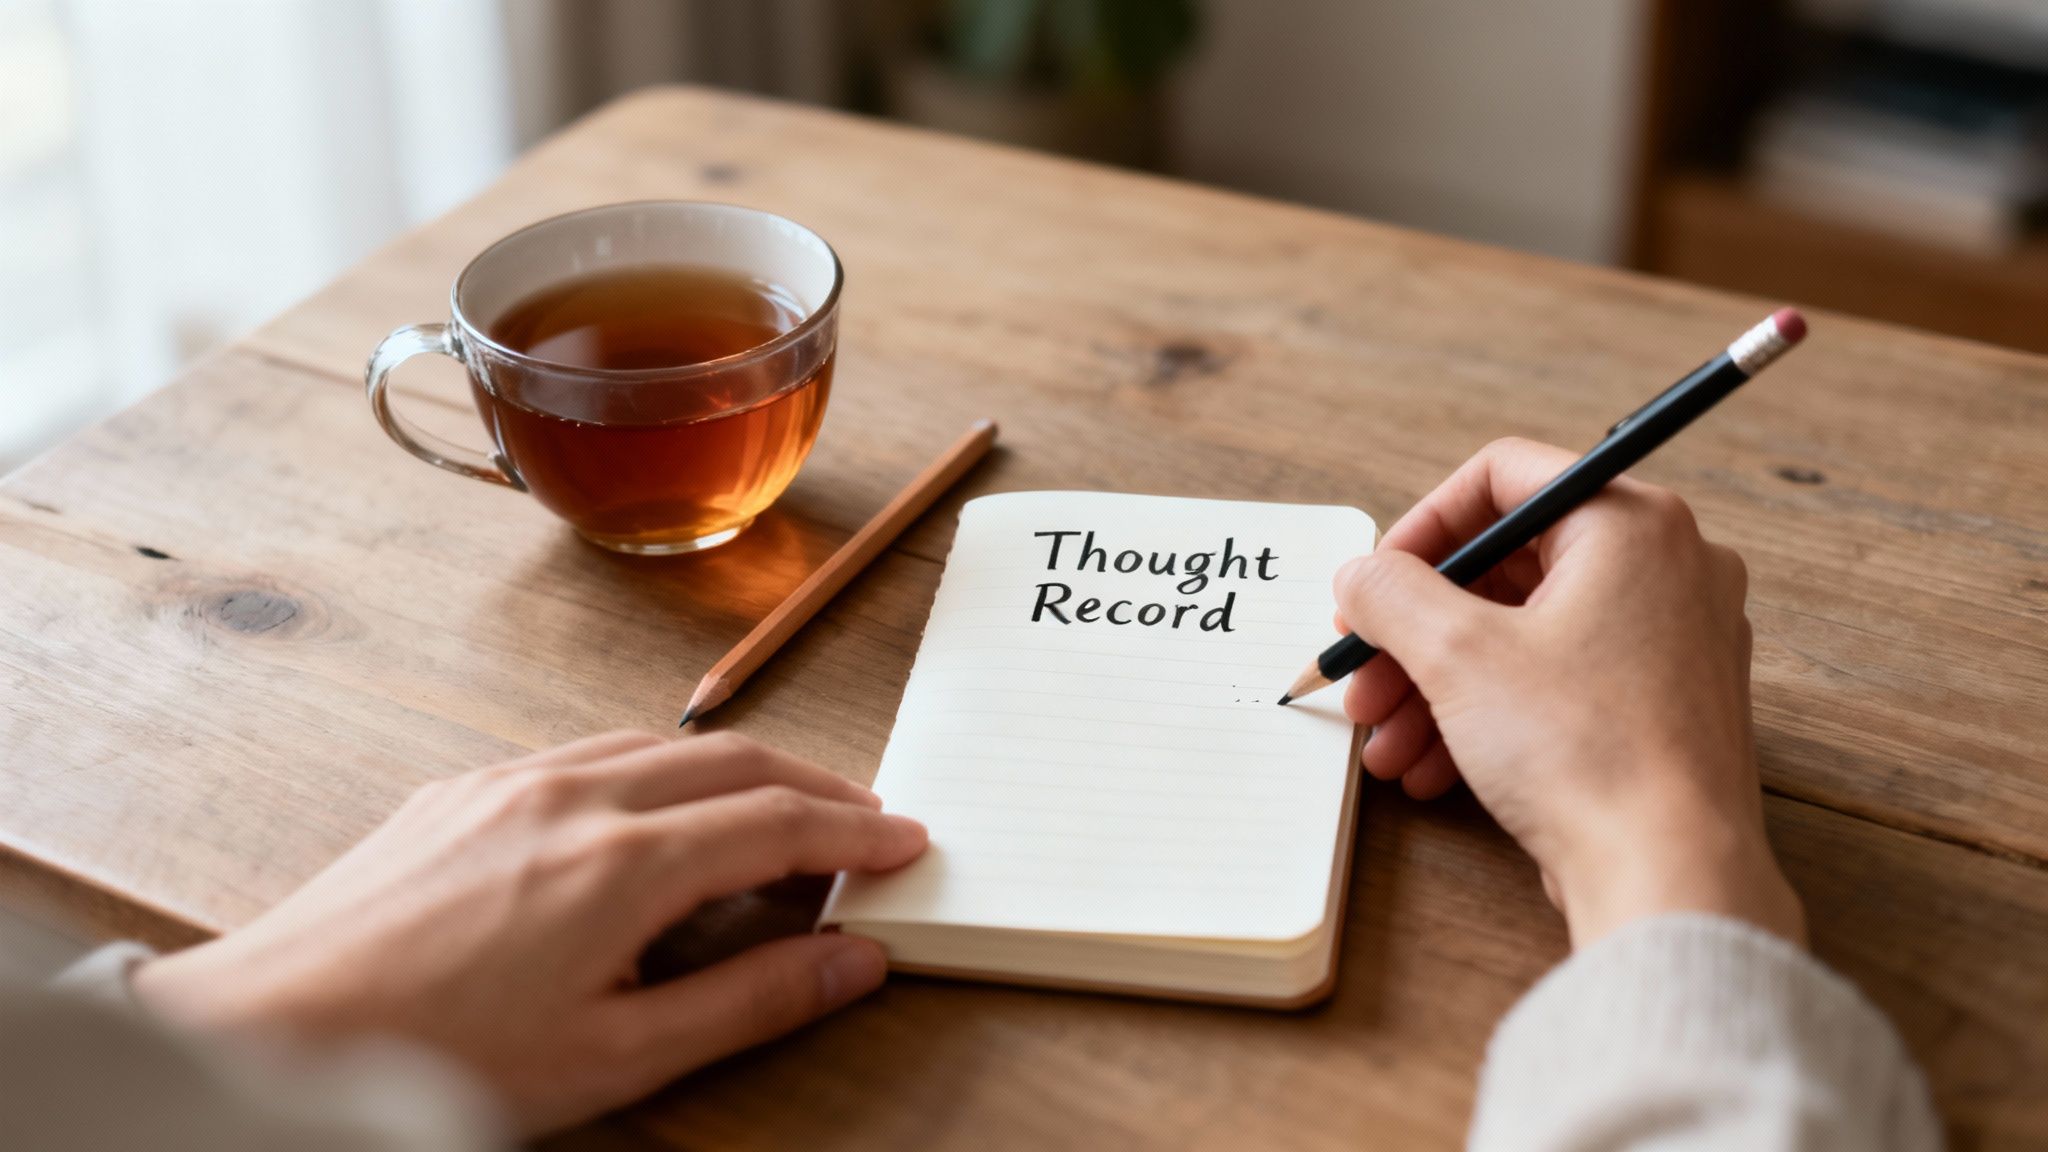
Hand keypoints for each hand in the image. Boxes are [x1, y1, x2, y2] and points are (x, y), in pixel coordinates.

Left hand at [133, 731, 926, 1133]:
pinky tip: (658, 809)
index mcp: (624, 863)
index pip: (779, 823)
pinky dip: (656, 768)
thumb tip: (853, 959)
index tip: (908, 842)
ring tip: (778, 811)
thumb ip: (750, 1000)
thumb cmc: (436, 1059)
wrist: (273, 1035)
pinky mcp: (462, 790)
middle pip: (733, 762)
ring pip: (660, 745)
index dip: (858, 832)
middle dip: (814, 785)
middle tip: (866, 822)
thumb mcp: (619, 1056)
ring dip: (737, 770)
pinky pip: (588, 752)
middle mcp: (574, 798)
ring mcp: (511, 783)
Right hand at [1333, 438, 1802, 948]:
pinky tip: (1430, 768)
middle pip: (1506, 568)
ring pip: (1525, 634)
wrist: (1670, 875)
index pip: (1503, 477)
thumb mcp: (1456, 654)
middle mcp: (1667, 568)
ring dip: (1438, 683)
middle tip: (1363, 674)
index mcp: (1631, 524)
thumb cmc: (1586, 751)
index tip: (1374, 584)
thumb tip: (1361, 576)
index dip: (1420, 528)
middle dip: (1417, 631)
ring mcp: (1672, 640)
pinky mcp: (1663, 707)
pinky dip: (1489, 714)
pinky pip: (1558, 684)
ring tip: (1384, 742)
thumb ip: (1391, 594)